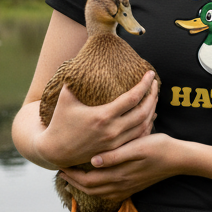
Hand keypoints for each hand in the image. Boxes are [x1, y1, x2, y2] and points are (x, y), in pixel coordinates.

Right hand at [35, 71, 157, 167]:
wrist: (55, 151)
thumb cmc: (59, 122)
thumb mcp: (65, 98)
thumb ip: (74, 79)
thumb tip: (80, 60)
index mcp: (102, 116)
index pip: (132, 98)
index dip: (144, 85)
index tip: (150, 74)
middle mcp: (112, 131)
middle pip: (143, 112)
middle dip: (153, 96)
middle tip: (155, 84)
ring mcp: (115, 142)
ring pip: (144, 126)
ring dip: (152, 111)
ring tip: (154, 97)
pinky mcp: (115, 150)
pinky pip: (138, 137)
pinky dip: (147, 126)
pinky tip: (149, 117)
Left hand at [59, 132, 180, 201]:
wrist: (180, 159)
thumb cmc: (159, 147)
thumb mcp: (137, 147)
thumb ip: (115, 156)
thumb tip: (93, 161)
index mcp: (119, 175)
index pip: (87, 180)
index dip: (71, 174)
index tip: (60, 165)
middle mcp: (121, 185)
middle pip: (90, 189)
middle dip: (73, 182)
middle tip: (61, 171)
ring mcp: (128, 188)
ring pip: (98, 193)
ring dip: (83, 186)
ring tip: (73, 176)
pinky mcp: (133, 186)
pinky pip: (109, 193)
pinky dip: (97, 189)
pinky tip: (95, 181)